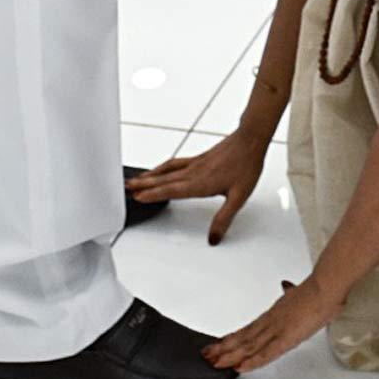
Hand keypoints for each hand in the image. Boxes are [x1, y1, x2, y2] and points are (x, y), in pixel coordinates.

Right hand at [125, 128, 267, 243]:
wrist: (251, 139)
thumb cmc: (246, 165)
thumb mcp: (239, 197)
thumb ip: (224, 219)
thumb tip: (213, 239)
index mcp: (201, 182)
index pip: (172, 190)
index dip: (154, 194)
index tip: (137, 197)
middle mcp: (195, 172)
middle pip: (164, 179)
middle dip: (144, 184)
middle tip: (127, 187)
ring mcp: (196, 163)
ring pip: (168, 169)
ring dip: (151, 175)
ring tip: (137, 179)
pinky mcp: (200, 158)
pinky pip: (176, 163)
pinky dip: (164, 167)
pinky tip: (162, 169)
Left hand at [203, 277, 337, 373]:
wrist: (324, 288)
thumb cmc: (315, 291)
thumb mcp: (298, 292)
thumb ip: (290, 293)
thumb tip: (286, 287)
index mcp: (273, 313)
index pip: (248, 328)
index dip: (232, 338)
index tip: (218, 344)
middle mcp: (270, 321)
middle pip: (243, 337)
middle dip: (223, 347)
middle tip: (206, 355)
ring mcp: (276, 330)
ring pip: (249, 345)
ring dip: (231, 355)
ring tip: (215, 362)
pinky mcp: (286, 338)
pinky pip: (266, 353)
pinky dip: (252, 361)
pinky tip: (241, 367)